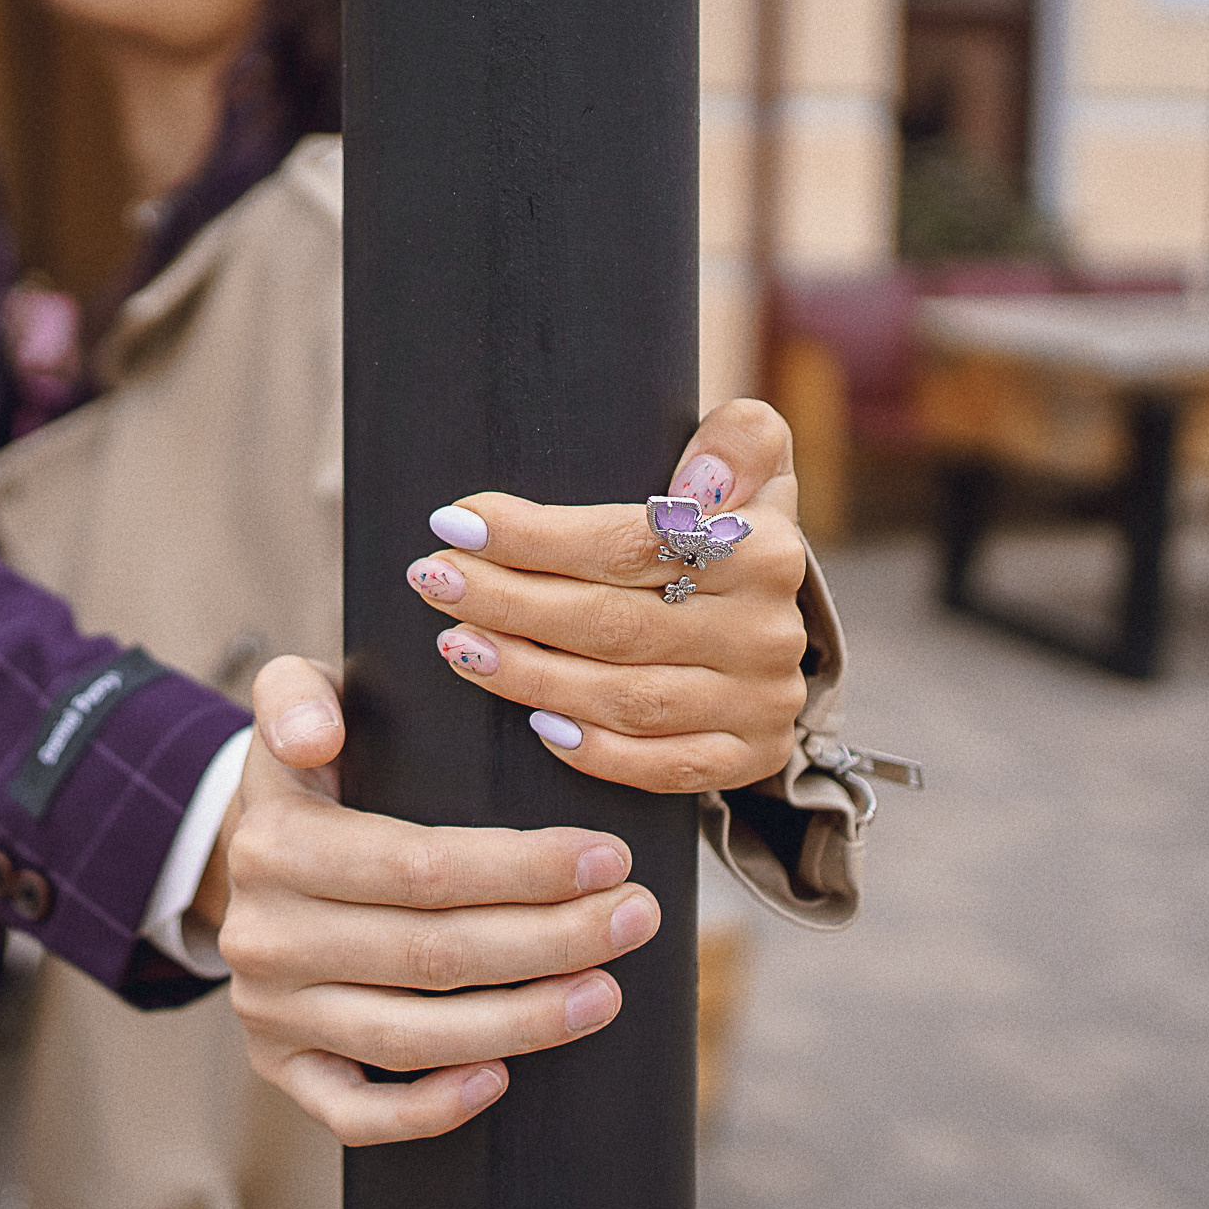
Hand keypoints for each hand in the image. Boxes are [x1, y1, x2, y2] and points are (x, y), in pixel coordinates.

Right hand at [200, 657, 662, 1145]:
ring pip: (408, 1037)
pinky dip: (429, 1109)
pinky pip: (355, 1114)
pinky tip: (501, 1082)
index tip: (608, 857)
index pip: (417, 867)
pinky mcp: (283, 1067)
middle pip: (430, 954)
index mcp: (274, 844)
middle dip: (552, 939)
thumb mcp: (299, 701)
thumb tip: (318, 738)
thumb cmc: (317, 770)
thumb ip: (298, 696)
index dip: (522, 869)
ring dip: (522, 1022)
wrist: (251, 848)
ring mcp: (270, 1011)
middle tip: (635, 918)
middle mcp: (263, 936)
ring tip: (605, 991)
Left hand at [403, 398, 810, 792]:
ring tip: (457, 642)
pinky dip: (595, 751)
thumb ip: (739, 441)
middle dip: (508, 602)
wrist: (776, 623)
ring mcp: (761, 702)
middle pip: (613, 623)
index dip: (534, 537)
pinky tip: (533, 725)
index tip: (454, 523)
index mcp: (765, 549)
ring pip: (626, 699)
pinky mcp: (750, 757)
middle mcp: (767, 632)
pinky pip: (662, 767)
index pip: (629, 544)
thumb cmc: (725, 530)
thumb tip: (698, 480)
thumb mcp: (747, 467)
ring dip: (528, 675)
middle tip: (432, 578)